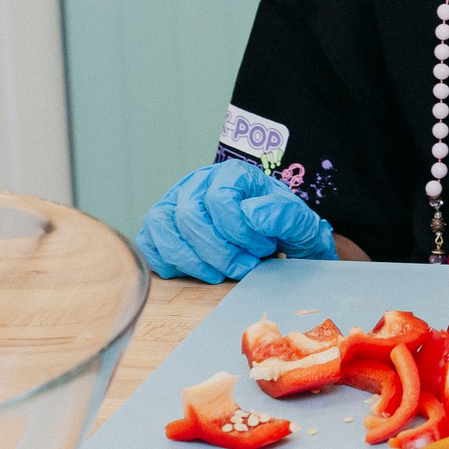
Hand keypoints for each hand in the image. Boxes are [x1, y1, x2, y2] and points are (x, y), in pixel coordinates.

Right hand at [138, 160, 336, 282]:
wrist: (274, 239)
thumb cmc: (282, 229)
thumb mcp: (299, 222)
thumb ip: (284, 215)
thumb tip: (251, 214)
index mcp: (233, 173)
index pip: (219, 198)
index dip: (239, 231)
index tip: (263, 249)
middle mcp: (198, 182)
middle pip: (189, 216)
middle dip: (217, 251)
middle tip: (244, 267)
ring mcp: (174, 202)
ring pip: (162, 226)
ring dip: (191, 259)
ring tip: (219, 274)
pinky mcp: (159, 226)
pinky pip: (148, 243)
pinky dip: (168, 261)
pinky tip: (198, 270)